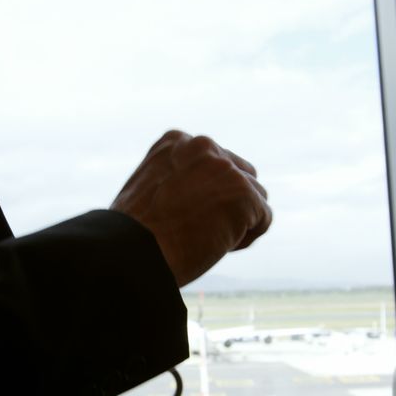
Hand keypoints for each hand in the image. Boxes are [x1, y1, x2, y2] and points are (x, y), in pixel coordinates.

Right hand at [110, 131, 271, 286]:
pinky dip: (246, 239)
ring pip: (256, 196)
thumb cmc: (134, 237)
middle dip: (229, 203)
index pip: (213, 164)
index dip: (204, 195)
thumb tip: (204, 195)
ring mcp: (225, 168)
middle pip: (241, 174)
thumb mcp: (150, 191)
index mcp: (176, 142)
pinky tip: (217, 247)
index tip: (181, 216)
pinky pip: (264, 218)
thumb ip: (177, 180)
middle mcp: (202, 146)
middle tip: (199, 231)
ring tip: (205, 240)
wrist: (132, 254)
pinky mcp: (243, 194)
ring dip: (239, 221)